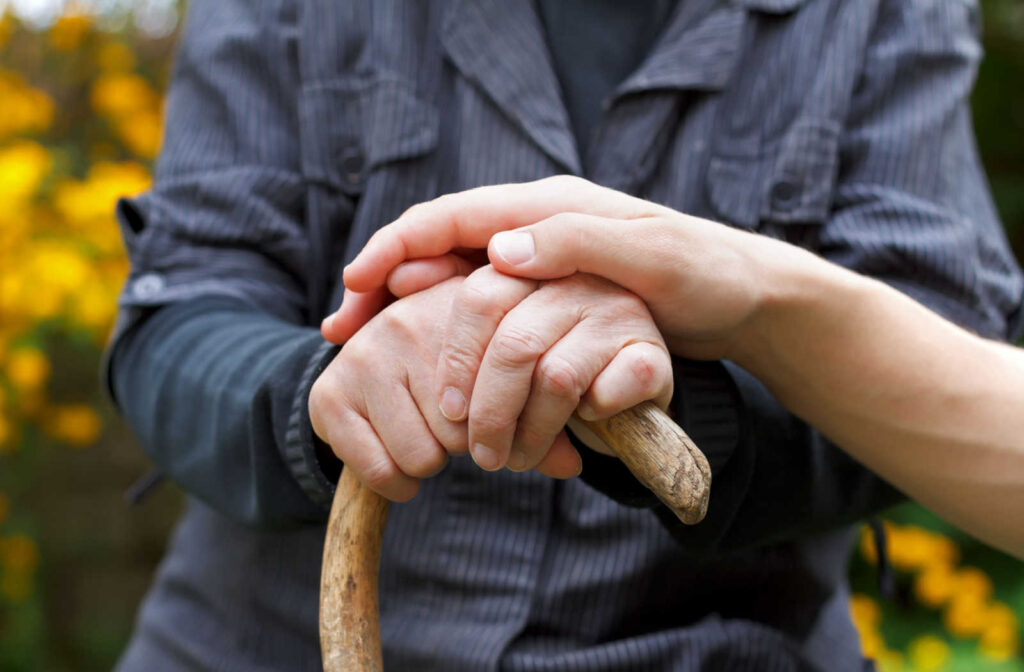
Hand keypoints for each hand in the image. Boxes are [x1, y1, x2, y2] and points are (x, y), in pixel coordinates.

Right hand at [309, 279, 583, 500]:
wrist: (364, 355)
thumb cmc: (455, 367)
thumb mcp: (501, 374)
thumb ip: (542, 413)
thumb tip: (575, 466)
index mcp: (465, 305)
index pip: (506, 390)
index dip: (505, 425)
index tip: (500, 428)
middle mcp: (410, 319)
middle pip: (465, 432)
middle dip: (466, 444)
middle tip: (453, 428)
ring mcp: (366, 353)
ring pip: (424, 455)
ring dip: (431, 462)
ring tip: (426, 434)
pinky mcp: (330, 393)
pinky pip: (381, 470)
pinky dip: (395, 483)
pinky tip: (398, 460)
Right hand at [328, 176, 803, 361]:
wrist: (744, 295)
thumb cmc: (704, 273)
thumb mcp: (649, 255)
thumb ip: (575, 244)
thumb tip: (499, 251)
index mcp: (547, 208)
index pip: (450, 218)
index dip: (396, 248)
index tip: (354, 287)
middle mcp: (534, 228)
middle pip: (437, 246)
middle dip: (383, 281)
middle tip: (341, 330)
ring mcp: (539, 260)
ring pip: (452, 278)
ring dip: (405, 308)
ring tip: (364, 346)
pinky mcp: (548, 293)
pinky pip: (479, 305)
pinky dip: (444, 327)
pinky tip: (429, 359)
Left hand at [431, 266, 671, 472]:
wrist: (632, 394)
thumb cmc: (550, 369)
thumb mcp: (498, 343)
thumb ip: (448, 319)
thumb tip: (372, 300)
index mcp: (533, 266)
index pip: (479, 296)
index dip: (457, 359)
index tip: (446, 413)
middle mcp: (577, 279)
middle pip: (514, 343)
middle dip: (489, 411)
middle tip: (480, 455)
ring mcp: (618, 312)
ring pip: (555, 377)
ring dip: (531, 432)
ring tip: (517, 459)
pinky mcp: (652, 354)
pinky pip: (604, 394)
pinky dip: (588, 423)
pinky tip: (584, 427)